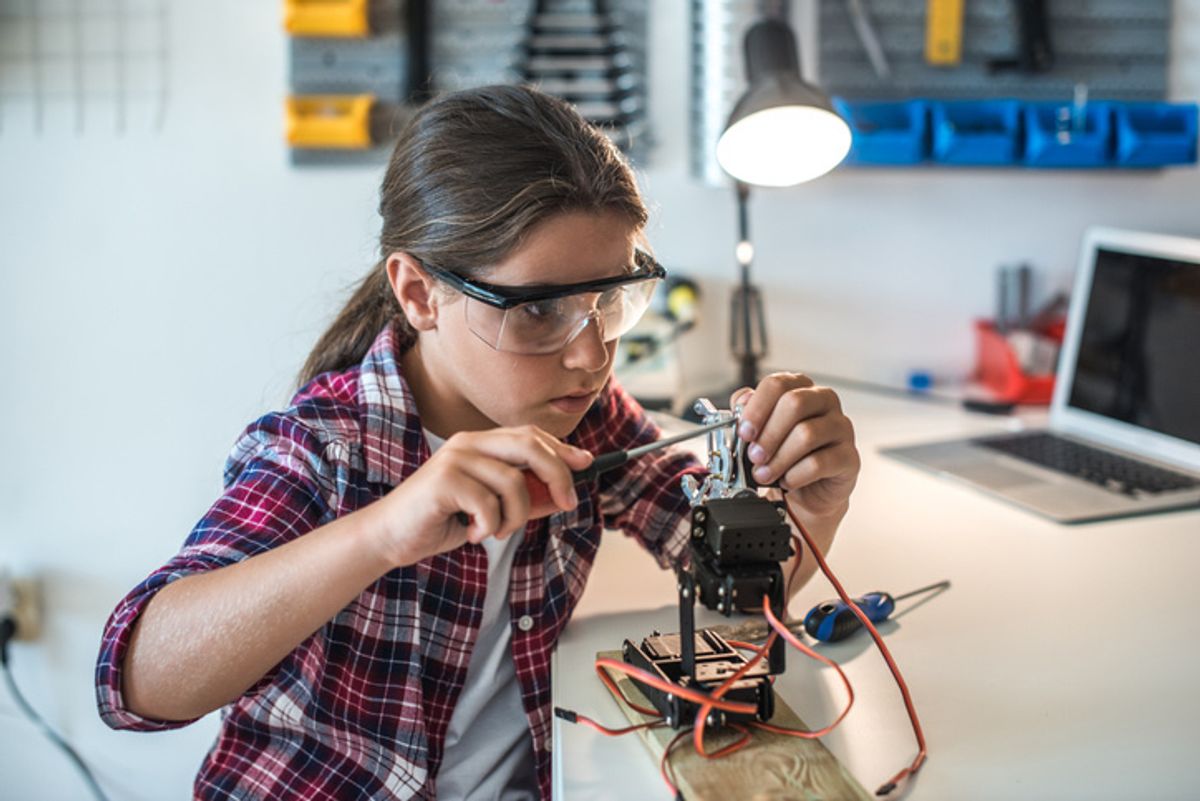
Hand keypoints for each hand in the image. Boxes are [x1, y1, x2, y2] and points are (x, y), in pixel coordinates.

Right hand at [365, 426, 594, 566]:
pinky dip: (488, 526)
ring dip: (515, 516)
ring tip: (496, 531)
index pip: (529, 435)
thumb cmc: (440, 521)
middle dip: (558, 475)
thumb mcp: (488, 508)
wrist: (391, 537)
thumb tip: (559, 495)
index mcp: (478, 444)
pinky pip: (489, 504)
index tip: (585, 463)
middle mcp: (467, 444)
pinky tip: (472, 534)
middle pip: (530, 445)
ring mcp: (455, 459)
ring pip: (513, 482)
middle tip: (566, 504)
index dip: (561, 449)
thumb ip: (518, 497)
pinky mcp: (444, 481)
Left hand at [731, 373, 859, 517]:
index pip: (777, 384)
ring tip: (764, 474)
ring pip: (807, 434)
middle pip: (795, 404)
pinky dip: (796, 475)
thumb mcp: (761, 430)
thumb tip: (741, 403)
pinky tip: (787, 481)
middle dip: (768, 434)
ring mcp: (841, 428)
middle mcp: (824, 402)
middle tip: (754, 455)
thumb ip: (749, 411)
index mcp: (800, 388)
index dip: (756, 408)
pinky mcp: (849, 457)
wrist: (807, 489)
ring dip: (779, 458)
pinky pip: (820, 463)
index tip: (744, 432)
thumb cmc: (785, 454)